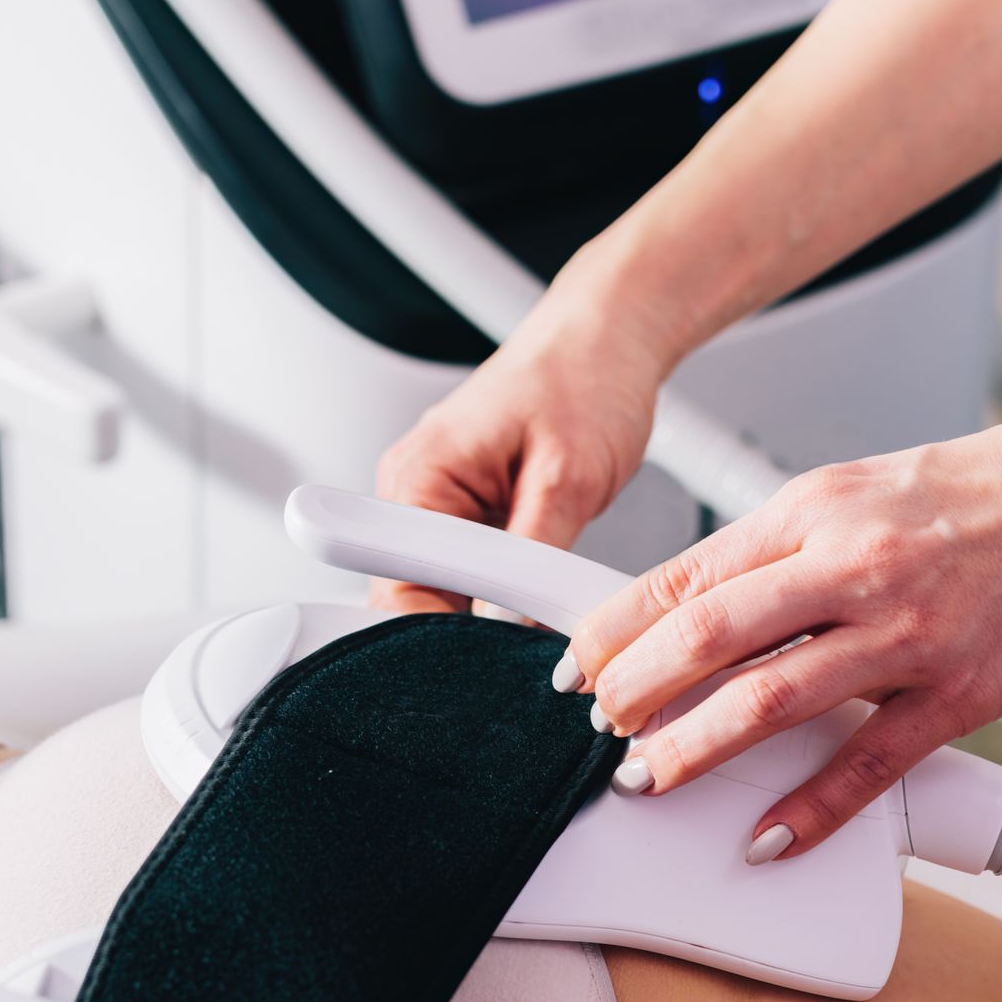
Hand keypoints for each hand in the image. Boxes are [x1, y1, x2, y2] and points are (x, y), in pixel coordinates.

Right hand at [374, 289, 669, 610]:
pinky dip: (502, 586)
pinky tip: (537, 579)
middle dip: (468, 628)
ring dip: (490, 604)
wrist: (605, 341)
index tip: (490, 659)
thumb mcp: (569, 478)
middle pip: (413, 598)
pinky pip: (469, 572)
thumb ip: (532, 558)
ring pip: (445, 591)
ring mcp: (437, 501)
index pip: (396, 590)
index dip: (439, 639)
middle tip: (530, 635)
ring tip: (541, 593)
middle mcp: (414, 489)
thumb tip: (508, 626)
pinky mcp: (467, 511)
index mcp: (418, 477)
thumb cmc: (585, 379)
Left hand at [564, 410, 1001, 851]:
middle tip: (597, 729)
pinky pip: (867, 763)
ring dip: (693, 748)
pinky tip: (765, 835)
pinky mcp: (960, 693)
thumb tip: (717, 598)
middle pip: (707, 635)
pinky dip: (809, 807)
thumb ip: (795, 544)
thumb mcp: (873, 487)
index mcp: (820, 507)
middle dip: (633, 690)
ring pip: (769, 700)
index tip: (577, 663)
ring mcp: (906, 632)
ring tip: (646, 779)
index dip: (617, 626)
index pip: (687, 573)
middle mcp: (852, 563)